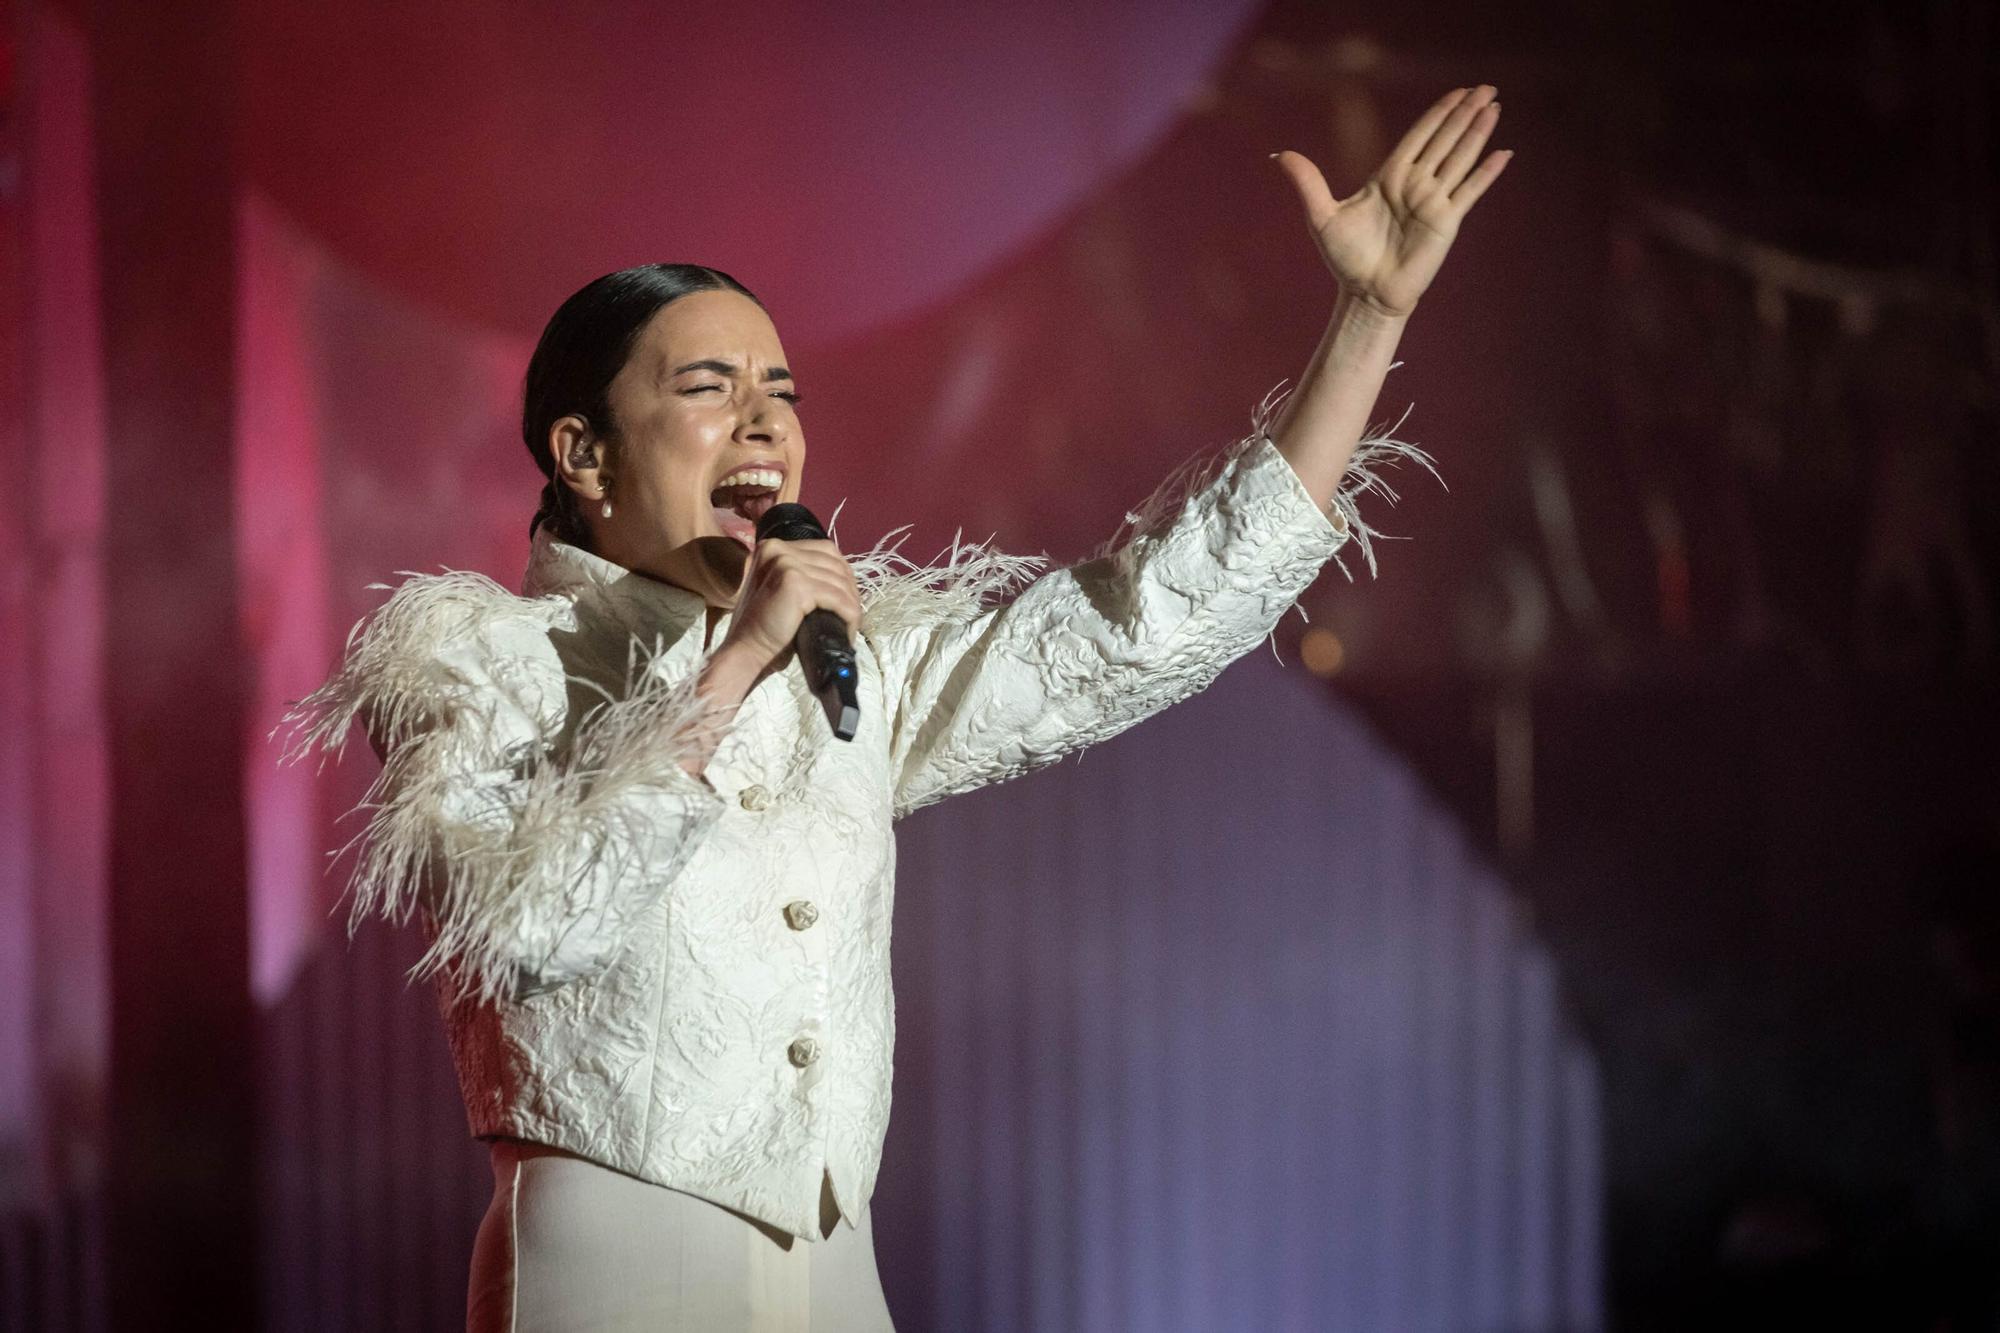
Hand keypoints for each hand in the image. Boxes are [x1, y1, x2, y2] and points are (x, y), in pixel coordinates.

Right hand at [717, 536, 862, 682]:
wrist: (746, 651)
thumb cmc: (766, 629)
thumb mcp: (783, 592)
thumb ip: (804, 577)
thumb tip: (842, 581)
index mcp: (773, 547)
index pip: (825, 550)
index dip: (843, 574)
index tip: (848, 599)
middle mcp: (777, 549)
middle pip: (834, 563)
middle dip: (850, 591)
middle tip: (852, 616)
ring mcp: (786, 563)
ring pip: (839, 581)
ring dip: (851, 606)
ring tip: (850, 626)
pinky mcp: (796, 583)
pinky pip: (837, 598)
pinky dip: (849, 615)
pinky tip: (848, 630)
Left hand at [1271, 84, 1511, 318]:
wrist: (1366, 293)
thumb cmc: (1346, 259)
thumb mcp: (1321, 216)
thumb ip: (1307, 182)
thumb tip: (1280, 154)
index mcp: (1389, 177)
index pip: (1419, 137)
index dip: (1438, 114)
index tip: (1457, 93)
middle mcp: (1415, 185)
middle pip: (1445, 140)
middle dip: (1464, 113)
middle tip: (1486, 86)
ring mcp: (1433, 202)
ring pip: (1460, 158)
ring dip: (1478, 133)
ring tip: (1495, 106)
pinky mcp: (1446, 222)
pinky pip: (1470, 192)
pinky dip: (1486, 173)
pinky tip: (1504, 153)